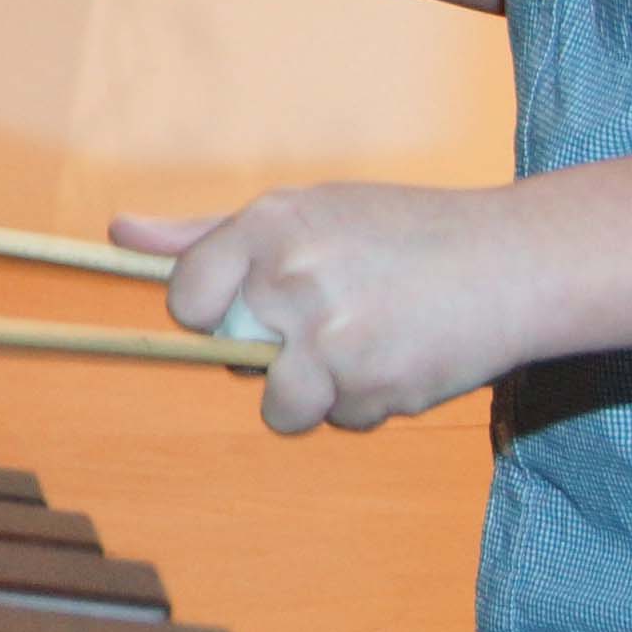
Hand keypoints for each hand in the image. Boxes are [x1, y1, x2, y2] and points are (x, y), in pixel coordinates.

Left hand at [112, 185, 541, 432]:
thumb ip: (206, 235)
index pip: (186, 296)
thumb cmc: (400, 232)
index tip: (236, 307)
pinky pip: (341, 419)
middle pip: (230, 354)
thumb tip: (116, 235)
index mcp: (269, 228)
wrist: (516, 262)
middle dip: (269, 350)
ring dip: (315, 392)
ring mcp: (331, 340)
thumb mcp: (307, 211)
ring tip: (365, 342)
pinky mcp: (373, 388)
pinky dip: (366, 401)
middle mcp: (291, 282)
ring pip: (281, 406)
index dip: (206, 311)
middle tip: (326, 316)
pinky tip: (402, 356)